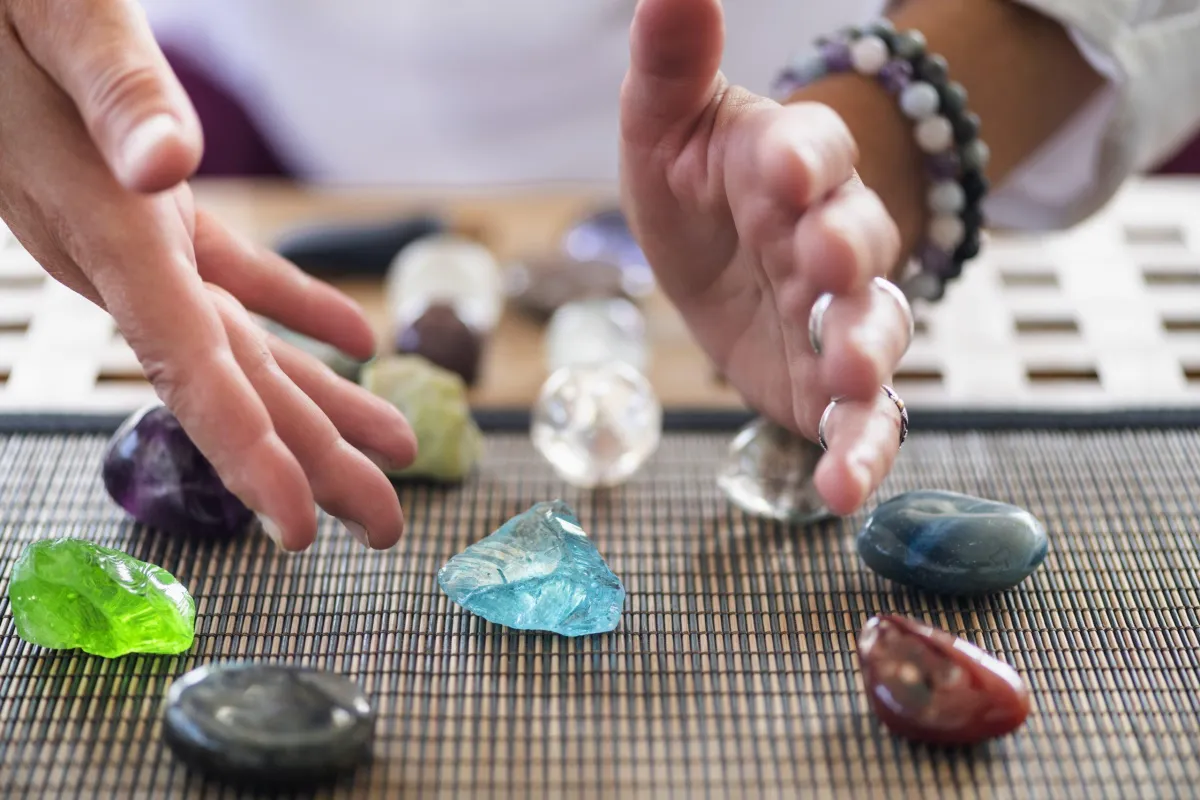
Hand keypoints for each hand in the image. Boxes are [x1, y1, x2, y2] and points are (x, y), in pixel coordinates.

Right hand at [0, 0, 415, 549]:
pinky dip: (294, 308)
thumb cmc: (2, 1)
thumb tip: (167, 167)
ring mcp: (132, 238)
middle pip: (232, 382)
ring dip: (317, 402)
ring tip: (389, 451)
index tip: (299, 523)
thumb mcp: (58, 21)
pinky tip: (350, 337)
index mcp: (107, 225)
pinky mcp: (146, 210)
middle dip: (310, 460)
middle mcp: (121, 254)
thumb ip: (115, 95)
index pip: (189, 365)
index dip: (247, 451)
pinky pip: (232, 275)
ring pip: (240, 340)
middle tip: (382, 526)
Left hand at [620, 0, 911, 515]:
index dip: (807, 154)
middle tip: (827, 261)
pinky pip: (863, 417)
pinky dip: (862, 452)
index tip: (789, 163)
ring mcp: (838, 314)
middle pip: (857, 237)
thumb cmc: (695, 186)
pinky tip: (846, 492)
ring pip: (874, 327)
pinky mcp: (831, 384)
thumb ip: (671, 65)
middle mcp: (829, 236)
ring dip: (865, 350)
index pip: (811, 147)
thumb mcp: (665, 127)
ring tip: (848, 374)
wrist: (717, 259)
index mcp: (786, 166)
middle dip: (845, 250)